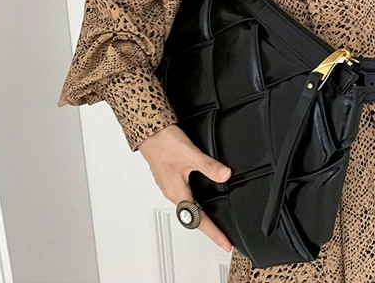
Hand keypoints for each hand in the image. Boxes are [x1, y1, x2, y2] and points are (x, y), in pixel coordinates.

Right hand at [139, 124, 232, 252]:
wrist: (149, 131)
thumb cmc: (164, 143)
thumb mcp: (191, 154)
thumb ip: (209, 166)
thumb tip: (225, 175)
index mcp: (177, 192)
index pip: (198, 220)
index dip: (214, 233)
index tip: (225, 244)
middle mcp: (172, 192)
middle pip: (193, 217)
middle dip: (209, 229)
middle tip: (222, 237)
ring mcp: (170, 185)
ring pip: (188, 207)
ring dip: (201, 216)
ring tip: (214, 223)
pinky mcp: (170, 177)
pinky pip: (185, 196)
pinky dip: (195, 203)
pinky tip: (202, 197)